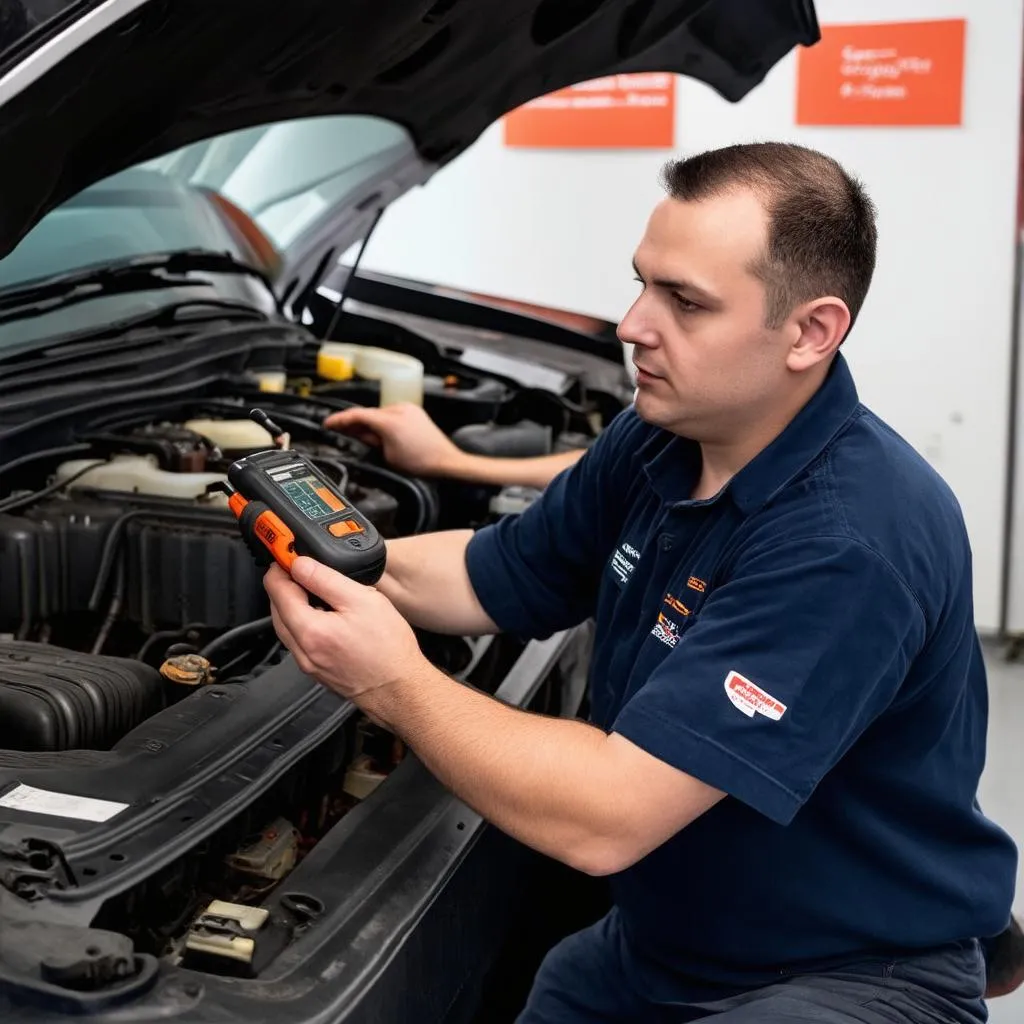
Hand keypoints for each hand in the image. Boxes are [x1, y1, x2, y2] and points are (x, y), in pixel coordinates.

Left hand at [263, 557, 428, 702]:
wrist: (400, 688)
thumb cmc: (388, 649)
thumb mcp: (362, 600)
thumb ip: (326, 579)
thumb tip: (301, 564)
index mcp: (309, 630)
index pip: (276, 590)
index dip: (281, 566)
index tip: (289, 554)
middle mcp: (302, 650)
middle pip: (276, 608)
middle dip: (284, 584)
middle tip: (302, 568)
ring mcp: (307, 663)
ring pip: (286, 625)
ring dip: (293, 603)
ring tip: (314, 589)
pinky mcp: (316, 670)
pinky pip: (299, 640)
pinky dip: (303, 622)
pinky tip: (324, 615)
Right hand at [323, 403, 465, 477]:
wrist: (446, 462)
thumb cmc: (422, 463)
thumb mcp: (388, 456)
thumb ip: (370, 441)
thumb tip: (360, 435)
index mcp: (389, 420)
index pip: (357, 415)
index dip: (339, 420)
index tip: (328, 423)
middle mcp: (399, 409)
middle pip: (368, 414)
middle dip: (355, 424)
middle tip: (341, 431)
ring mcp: (409, 409)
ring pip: (380, 414)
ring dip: (370, 423)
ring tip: (364, 437)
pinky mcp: (415, 413)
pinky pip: (392, 415)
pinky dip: (383, 423)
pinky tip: (381, 434)